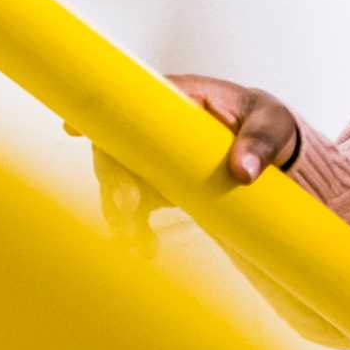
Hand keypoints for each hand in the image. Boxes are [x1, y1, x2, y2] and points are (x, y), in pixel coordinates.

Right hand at [83, 73, 298, 258]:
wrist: (276, 154)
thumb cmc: (271, 126)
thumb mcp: (274, 127)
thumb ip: (260, 143)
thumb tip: (241, 171)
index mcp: (184, 99)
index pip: (135, 100)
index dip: (103, 113)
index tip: (73, 128)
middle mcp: (160, 127)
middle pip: (118, 145)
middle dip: (114, 177)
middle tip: (130, 207)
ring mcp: (156, 157)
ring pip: (119, 180)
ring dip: (118, 211)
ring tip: (136, 242)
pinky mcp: (160, 186)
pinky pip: (133, 207)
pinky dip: (132, 229)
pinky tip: (144, 250)